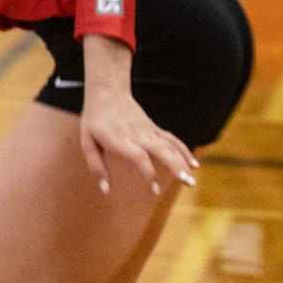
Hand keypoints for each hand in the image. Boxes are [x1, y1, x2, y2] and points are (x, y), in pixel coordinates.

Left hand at [78, 89, 197, 196]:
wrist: (107, 92)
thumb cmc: (94, 121)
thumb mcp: (87, 143)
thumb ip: (96, 167)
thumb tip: (105, 190)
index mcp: (119, 140)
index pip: (139, 156)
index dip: (148, 173)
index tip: (155, 190)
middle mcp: (137, 135)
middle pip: (161, 150)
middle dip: (176, 167)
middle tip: (187, 182)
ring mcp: (148, 131)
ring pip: (169, 146)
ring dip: (182, 162)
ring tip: (191, 180)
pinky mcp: (154, 128)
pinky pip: (171, 140)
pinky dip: (184, 151)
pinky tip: (194, 164)